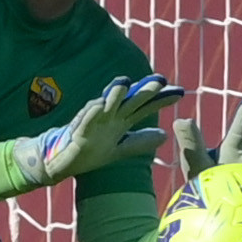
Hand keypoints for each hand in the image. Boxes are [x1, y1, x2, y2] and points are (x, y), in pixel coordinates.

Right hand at [10, 73, 178, 188]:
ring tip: (125, 82)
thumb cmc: (90, 151)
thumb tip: (164, 135)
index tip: (179, 92)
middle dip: (143, 91)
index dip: (160, 100)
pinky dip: (91, 112)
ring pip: (106, 104)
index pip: (144, 107)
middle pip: (129, 100)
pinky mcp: (77, 132)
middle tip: (160, 79)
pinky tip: (99, 104)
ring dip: (115, 93)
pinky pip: (85, 120)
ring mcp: (93, 122)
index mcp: (120, 121)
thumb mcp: (119, 149)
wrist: (61, 161)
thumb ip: (139, 142)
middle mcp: (108, 116)